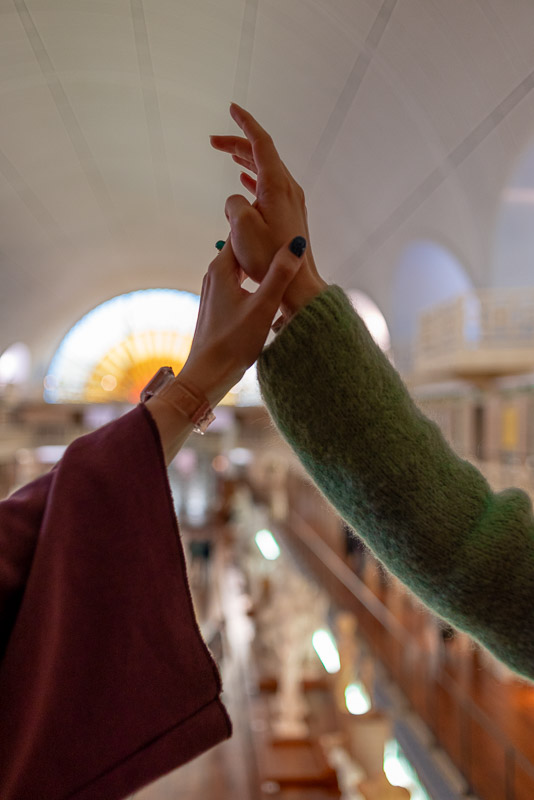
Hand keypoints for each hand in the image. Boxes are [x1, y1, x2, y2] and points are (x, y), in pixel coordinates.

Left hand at [178, 236, 305, 405]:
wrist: (208, 373)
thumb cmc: (234, 342)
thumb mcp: (263, 306)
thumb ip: (280, 274)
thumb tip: (296, 244)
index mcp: (222, 268)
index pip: (241, 230)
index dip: (260, 221)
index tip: (279, 216)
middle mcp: (214, 274)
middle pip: (241, 247)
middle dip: (262, 240)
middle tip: (286, 233)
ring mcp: (214, 290)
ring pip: (239, 265)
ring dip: (258, 260)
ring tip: (281, 256)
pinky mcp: (218, 305)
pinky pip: (237, 280)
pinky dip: (252, 277)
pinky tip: (267, 285)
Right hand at [210, 104, 326, 315]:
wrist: (297, 284)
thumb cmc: (270, 259)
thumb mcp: (242, 228)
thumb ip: (233, 204)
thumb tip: (236, 200)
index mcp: (277, 185)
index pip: (261, 142)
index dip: (245, 123)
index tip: (232, 108)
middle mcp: (288, 188)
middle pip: (263, 154)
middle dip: (238, 143)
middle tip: (213, 141)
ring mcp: (291, 202)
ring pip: (266, 170)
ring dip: (245, 159)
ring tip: (227, 154)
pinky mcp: (289, 215)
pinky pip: (270, 186)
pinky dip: (254, 177)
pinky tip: (245, 179)